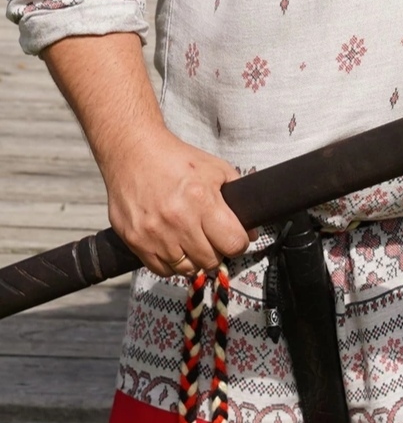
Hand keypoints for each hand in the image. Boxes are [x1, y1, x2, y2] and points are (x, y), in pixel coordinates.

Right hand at [104, 129, 250, 276]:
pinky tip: (172, 244)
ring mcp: (155, 233)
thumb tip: (249, 233)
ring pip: (187, 269)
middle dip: (216, 250)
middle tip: (210, 237)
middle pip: (210, 260)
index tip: (233, 237)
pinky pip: (162, 270)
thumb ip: (237, 200)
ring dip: (193, 258)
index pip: (233, 243)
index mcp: (201, 199)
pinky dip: (170, 263)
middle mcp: (179, 220)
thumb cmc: (175, 159)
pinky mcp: (136, 240)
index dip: (238, 242)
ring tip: (190, 240)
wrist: (133, 152)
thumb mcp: (215, 169)